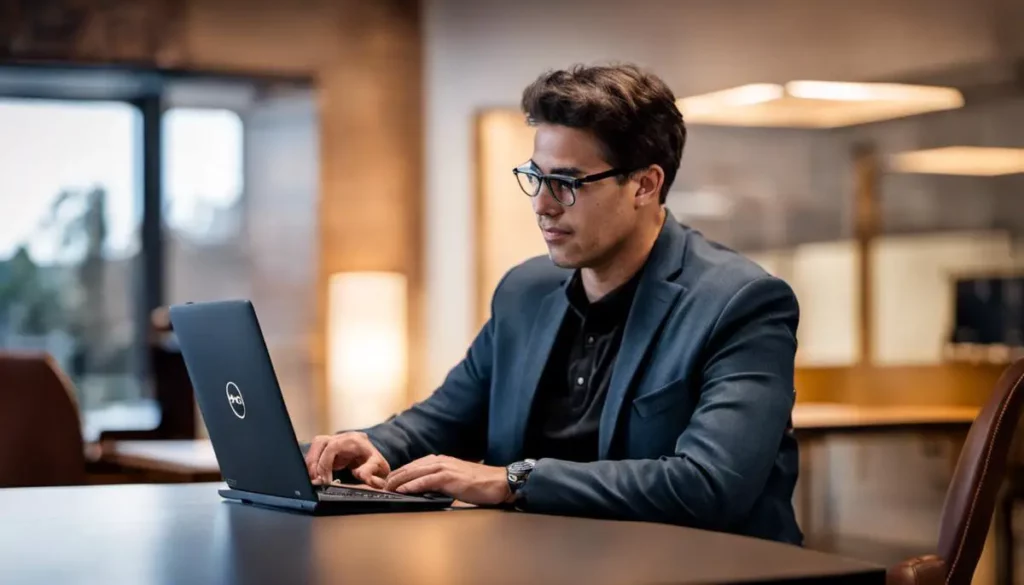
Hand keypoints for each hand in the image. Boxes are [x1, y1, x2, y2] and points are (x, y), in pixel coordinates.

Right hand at [304, 432, 389, 488]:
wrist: (376, 461)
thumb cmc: (377, 466)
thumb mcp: (380, 469)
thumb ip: (371, 472)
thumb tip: (362, 474)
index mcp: (355, 440)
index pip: (333, 446)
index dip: (325, 463)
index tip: (325, 481)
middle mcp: (343, 436)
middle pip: (320, 442)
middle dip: (314, 462)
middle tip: (315, 481)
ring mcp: (335, 439)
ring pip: (315, 445)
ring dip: (311, 463)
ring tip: (314, 480)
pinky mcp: (329, 446)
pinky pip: (315, 452)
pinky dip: (313, 464)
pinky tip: (315, 476)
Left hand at [383, 455, 511, 505]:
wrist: (499, 482)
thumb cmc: (480, 484)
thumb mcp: (455, 480)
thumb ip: (439, 481)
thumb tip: (424, 490)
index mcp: (440, 461)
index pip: (413, 466)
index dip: (398, 474)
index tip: (387, 482)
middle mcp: (440, 461)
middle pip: (410, 468)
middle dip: (393, 477)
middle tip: (380, 486)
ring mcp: (445, 467)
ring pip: (415, 472)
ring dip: (398, 481)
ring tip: (386, 488)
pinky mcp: (450, 477)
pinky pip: (426, 481)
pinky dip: (412, 485)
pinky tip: (403, 490)